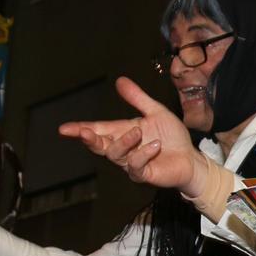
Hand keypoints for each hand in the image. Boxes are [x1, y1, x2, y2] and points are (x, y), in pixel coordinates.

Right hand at [60, 76, 205, 194]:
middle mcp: (123, 149)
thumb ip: (137, 98)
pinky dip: (143, 153)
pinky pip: (135, 165)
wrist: (191, 158)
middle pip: (100, 145)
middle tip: (84, 132)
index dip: (80, 130)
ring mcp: (131, 164)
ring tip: (139, 131)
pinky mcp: (143, 174)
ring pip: (116, 154)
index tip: (64, 129)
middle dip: (90, 139)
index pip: (98, 130)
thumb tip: (119, 80)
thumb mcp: (155, 112)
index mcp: (123, 133)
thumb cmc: (172, 137)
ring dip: (125, 141)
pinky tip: (155, 146)